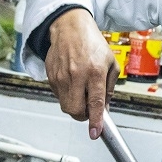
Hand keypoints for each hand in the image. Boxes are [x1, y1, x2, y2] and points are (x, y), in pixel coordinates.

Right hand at [45, 8, 118, 138]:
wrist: (70, 28)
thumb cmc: (92, 43)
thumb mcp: (111, 63)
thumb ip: (110, 88)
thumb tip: (105, 109)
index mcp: (95, 72)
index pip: (95, 103)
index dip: (96, 121)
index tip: (96, 133)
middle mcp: (77, 75)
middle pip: (75, 110)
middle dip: (83, 116)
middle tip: (90, 108)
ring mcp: (61, 77)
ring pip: (66, 106)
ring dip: (75, 105)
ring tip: (82, 90)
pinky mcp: (51, 77)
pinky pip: (59, 96)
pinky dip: (68, 95)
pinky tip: (73, 82)